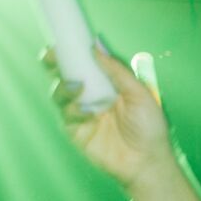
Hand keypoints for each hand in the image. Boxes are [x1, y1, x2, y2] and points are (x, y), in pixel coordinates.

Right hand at [45, 45, 182, 192]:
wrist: (147, 161)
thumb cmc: (149, 127)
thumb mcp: (138, 92)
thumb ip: (117, 70)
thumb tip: (95, 46)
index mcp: (106, 82)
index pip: (83, 62)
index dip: (69, 51)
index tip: (60, 40)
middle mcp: (90, 95)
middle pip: (63, 74)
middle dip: (54, 63)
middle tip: (51, 56)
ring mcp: (81, 113)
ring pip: (59, 93)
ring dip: (63, 86)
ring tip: (77, 87)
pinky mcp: (76, 131)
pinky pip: (66, 115)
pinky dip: (74, 110)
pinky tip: (88, 112)